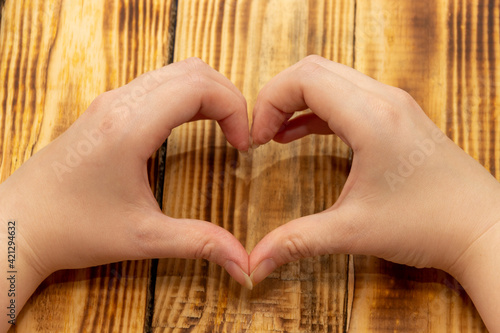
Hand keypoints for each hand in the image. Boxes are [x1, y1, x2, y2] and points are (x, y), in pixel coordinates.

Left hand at [0, 58, 252, 328]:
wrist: (19, 224)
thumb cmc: (74, 229)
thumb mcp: (143, 238)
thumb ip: (200, 244)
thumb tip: (244, 264)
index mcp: (130, 127)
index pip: (199, 87)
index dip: (234, 108)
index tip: (244, 143)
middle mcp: (119, 103)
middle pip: (192, 71)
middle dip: (227, 97)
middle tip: (240, 134)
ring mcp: (110, 102)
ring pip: (174, 72)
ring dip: (207, 93)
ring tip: (224, 128)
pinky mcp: (105, 109)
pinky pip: (157, 83)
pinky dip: (186, 96)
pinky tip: (193, 125)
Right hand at [249, 55, 499, 329]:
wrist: (483, 229)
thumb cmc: (427, 225)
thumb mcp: (352, 232)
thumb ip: (297, 241)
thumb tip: (255, 264)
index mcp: (371, 118)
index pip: (304, 79)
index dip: (269, 101)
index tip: (256, 137)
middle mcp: (384, 100)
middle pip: (315, 69)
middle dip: (278, 96)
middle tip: (261, 132)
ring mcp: (395, 104)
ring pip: (332, 78)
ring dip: (298, 99)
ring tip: (274, 132)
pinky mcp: (399, 116)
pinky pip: (348, 96)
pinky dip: (318, 108)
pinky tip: (300, 133)